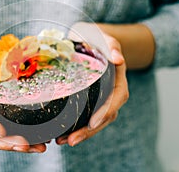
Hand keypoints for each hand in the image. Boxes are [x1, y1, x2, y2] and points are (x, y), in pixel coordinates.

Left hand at [56, 22, 128, 145]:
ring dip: (80, 133)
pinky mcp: (88, 100)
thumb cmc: (95, 37)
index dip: (105, 112)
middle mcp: (110, 91)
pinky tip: (60, 133)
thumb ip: (112, 45)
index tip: (92, 124)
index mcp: (117, 79)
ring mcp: (99, 97)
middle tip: (70, 141)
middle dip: (89, 131)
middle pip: (105, 116)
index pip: (116, 99)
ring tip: (61, 141)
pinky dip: (74, 125)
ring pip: (94, 120)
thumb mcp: (103, 36)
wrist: (88, 39)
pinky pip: (84, 115)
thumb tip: (118, 59)